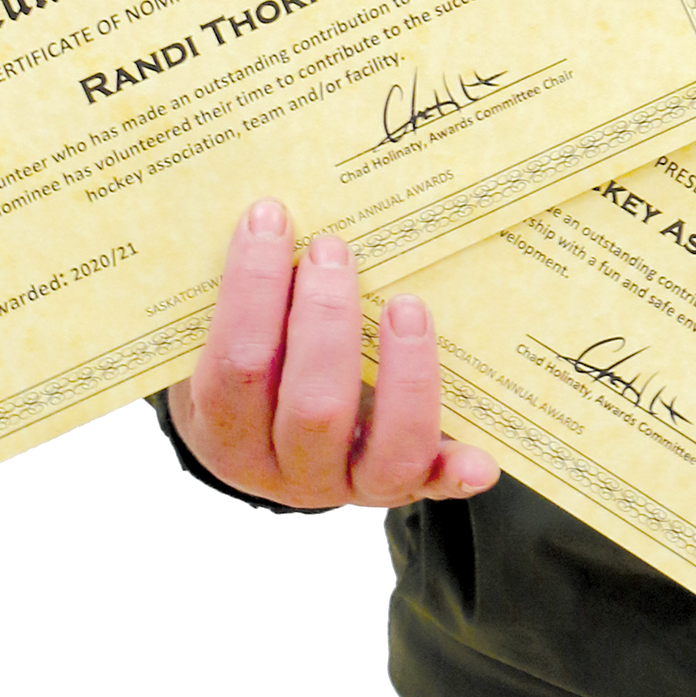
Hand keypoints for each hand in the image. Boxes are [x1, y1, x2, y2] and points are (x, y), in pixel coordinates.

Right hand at [166, 199, 499, 507]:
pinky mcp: (402, 488)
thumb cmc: (248, 370)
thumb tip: (262, 208)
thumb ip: (237, 297)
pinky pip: (435, 487)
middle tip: (334, 248)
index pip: (237, 368)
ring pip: (385, 449)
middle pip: (312, 408)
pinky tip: (482, 456)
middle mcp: (286, 471)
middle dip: (327, 320)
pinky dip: (458, 473)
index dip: (251, 290)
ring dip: (404, 372)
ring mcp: (348, 485)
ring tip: (407, 304)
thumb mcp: (213, 342)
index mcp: (227, 431)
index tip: (269, 217)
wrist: (263, 449)